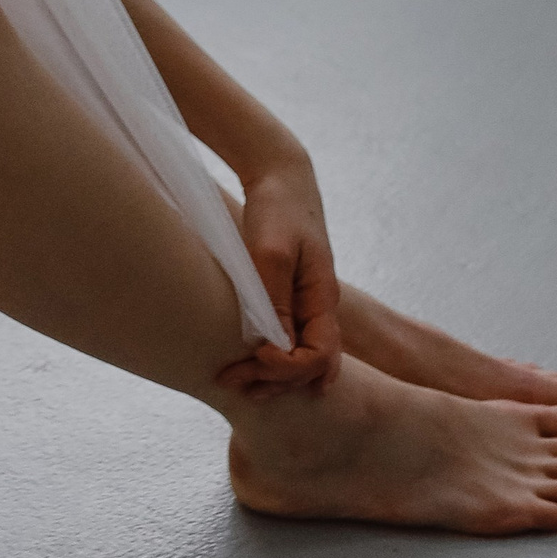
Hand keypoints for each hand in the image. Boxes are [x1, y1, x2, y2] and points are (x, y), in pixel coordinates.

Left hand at [214, 155, 344, 399]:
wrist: (280, 174)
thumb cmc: (277, 208)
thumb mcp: (272, 253)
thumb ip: (275, 301)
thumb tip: (275, 349)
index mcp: (323, 299)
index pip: (320, 357)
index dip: (288, 368)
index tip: (255, 357)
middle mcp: (320, 307)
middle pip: (312, 366)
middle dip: (275, 381)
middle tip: (233, 382)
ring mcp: (307, 303)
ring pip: (302, 358)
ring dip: (271, 375)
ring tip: (235, 382)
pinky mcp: (291, 295)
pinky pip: (290, 340)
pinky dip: (271, 358)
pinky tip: (248, 363)